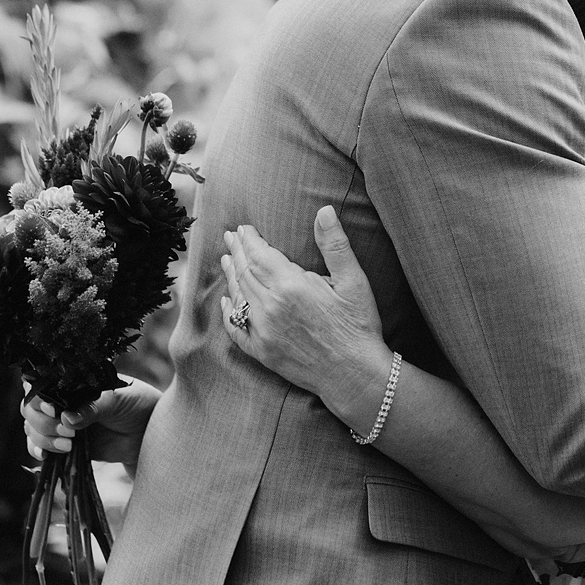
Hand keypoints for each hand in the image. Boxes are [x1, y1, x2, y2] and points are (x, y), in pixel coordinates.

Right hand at [21, 378, 160, 468]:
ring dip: (43, 438)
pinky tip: (46, 456)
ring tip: (69, 444)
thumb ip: (94, 408)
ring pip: (32, 429)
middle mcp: (61, 401)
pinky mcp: (62, 444)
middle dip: (43, 422)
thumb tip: (67, 419)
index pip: (41, 385)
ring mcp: (60, 423)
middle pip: (30, 409)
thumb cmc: (135, 405)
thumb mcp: (118, 400)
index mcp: (72, 383)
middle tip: (68, 431)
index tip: (54, 409)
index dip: (39, 397)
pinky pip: (39, 448)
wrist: (146, 432)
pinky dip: (38, 451)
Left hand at [219, 207, 393, 415]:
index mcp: (290, 285)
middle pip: (246, 272)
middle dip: (237, 252)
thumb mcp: (354, 281)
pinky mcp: (262, 352)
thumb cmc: (358, 326)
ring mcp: (263, 331)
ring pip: (239, 296)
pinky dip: (228, 312)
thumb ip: (335, 244)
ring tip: (227, 259)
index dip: (250, 239)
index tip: (243, 228)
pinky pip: (236, 328)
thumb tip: (325, 210)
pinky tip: (226, 301)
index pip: (260, 254)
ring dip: (231, 275)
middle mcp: (270, 306)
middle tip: (230, 237)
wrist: (355, 375)